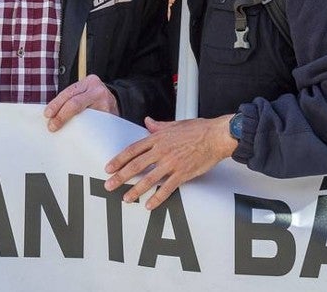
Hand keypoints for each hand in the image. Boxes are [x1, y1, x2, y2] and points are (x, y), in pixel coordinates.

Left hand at [44, 74, 118, 131]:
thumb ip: (71, 99)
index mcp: (89, 82)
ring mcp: (106, 103)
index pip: (68, 93)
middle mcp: (98, 90)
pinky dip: (82, 130)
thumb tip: (50, 115)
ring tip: (61, 130)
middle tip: (52, 127)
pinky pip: (93, 124)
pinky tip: (75, 134)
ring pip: (83, 115)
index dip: (56, 104)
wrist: (116, 104)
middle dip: (61, 116)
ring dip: (70, 124)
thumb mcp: (84, 93)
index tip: (47, 115)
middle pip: (75, 103)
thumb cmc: (94, 100)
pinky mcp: (111, 116)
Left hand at [103, 116, 236, 209]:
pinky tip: (149, 205)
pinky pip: (167, 188)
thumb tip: (148, 121)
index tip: (109, 168)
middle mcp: (162, 150)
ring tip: (125, 198)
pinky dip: (157, 198)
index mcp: (158, 138)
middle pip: (136, 165)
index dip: (119, 159)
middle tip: (108, 185)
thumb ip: (159, 125)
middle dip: (120, 176)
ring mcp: (172, 163)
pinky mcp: (183, 173)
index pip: (133, 149)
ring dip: (135, 190)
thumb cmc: (198, 129)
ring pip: (149, 179)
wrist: (217, 136)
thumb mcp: (175, 124)